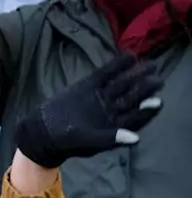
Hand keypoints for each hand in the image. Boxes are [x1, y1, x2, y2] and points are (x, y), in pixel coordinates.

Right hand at [15, 54, 161, 168]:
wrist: (41, 131)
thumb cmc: (64, 141)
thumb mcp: (86, 141)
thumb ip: (109, 139)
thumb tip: (135, 139)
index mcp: (115, 126)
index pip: (136, 117)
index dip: (147, 110)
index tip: (157, 101)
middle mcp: (111, 110)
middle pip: (133, 97)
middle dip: (145, 88)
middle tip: (157, 78)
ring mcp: (101, 97)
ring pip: (122, 84)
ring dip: (135, 74)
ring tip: (149, 65)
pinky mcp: (89, 86)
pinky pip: (106, 74)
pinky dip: (116, 65)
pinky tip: (129, 56)